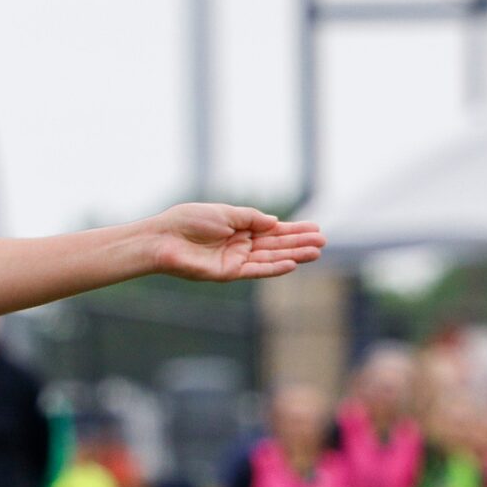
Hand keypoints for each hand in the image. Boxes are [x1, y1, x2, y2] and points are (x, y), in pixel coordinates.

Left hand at [147, 204, 323, 282]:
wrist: (163, 238)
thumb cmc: (188, 221)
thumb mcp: (226, 213)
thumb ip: (251, 218)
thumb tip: (275, 222)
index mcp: (238, 228)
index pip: (272, 231)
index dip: (294, 230)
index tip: (316, 228)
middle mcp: (238, 245)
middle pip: (275, 245)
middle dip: (299, 243)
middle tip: (323, 242)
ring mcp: (233, 260)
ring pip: (269, 258)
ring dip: (293, 255)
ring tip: (316, 252)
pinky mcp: (226, 273)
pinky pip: (254, 271)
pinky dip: (273, 268)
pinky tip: (292, 264)